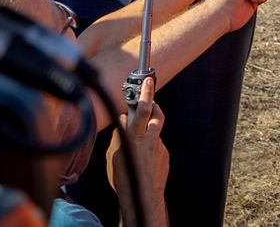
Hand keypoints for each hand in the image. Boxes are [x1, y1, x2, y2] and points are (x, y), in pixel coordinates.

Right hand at [108, 76, 168, 226]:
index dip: (146, 93)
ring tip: (137, 142)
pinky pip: (157, 145)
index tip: (148, 80)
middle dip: (153, 104)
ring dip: (148, 131)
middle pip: (158, 113)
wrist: (142, 199)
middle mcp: (151, 140)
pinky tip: (142, 158)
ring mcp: (160, 148)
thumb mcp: (114, 155)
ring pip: (156, 131)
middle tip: (147, 102)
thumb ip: (119, 134)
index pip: (144, 109)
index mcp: (135, 138)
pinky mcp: (165, 156)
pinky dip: (150, 147)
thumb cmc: (124, 178)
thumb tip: (123, 120)